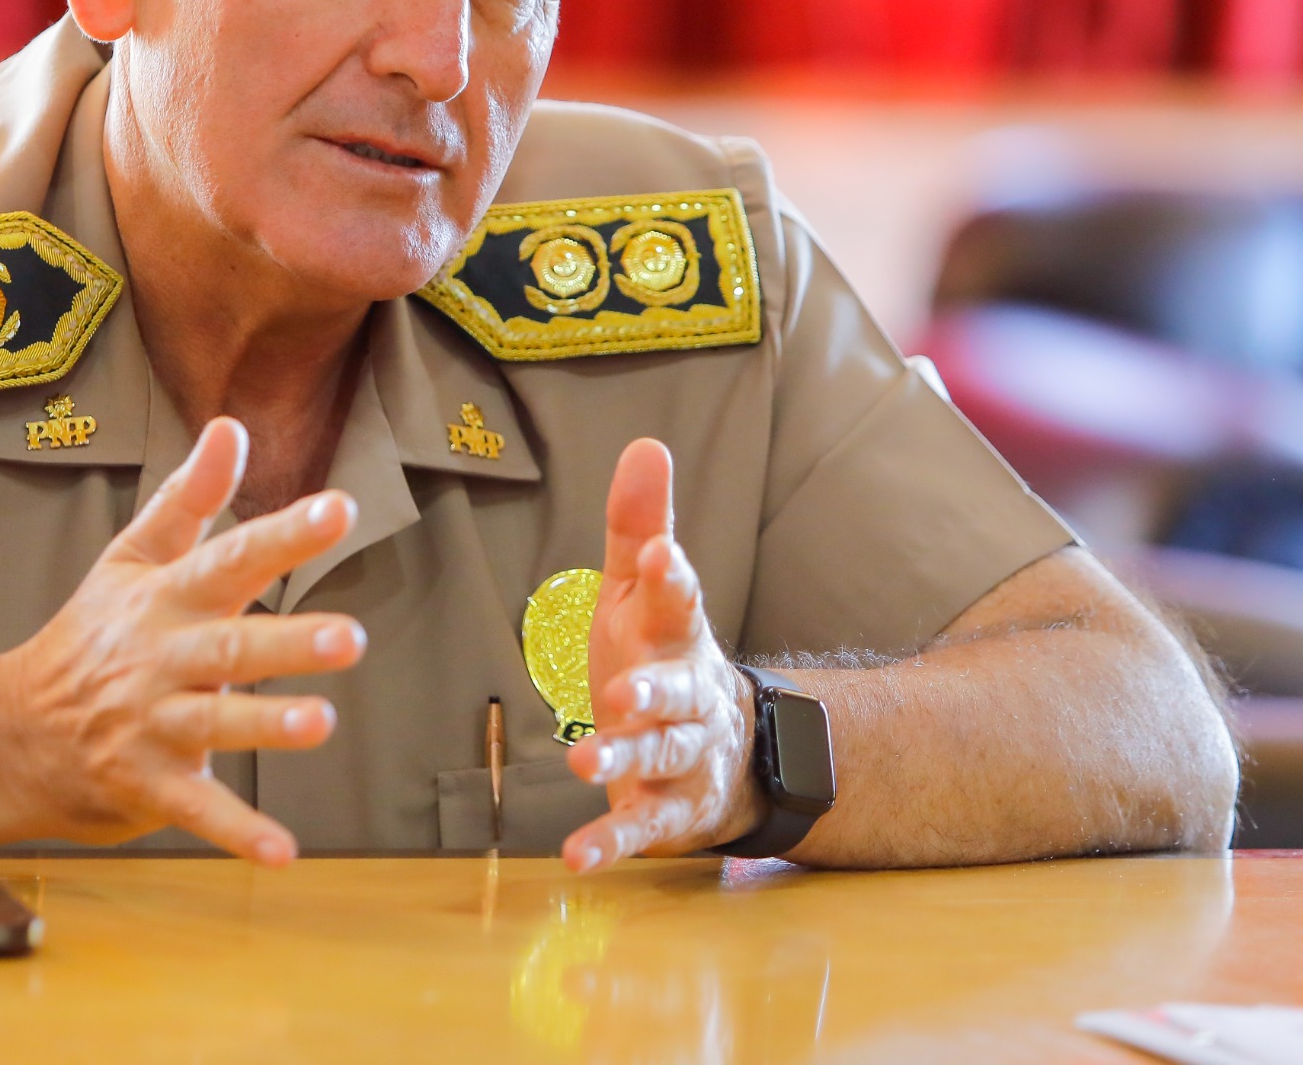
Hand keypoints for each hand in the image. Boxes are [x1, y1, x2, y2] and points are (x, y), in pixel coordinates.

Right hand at [0, 417, 365, 863]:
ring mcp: (152, 725)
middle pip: (230, 647)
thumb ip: (190, 498)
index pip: (231, 557)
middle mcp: (161, 659)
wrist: (13, 733)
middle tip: (353, 637)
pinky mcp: (148, 786)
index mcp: (165, 600)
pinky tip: (283, 853)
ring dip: (266, 726)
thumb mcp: (132, 560)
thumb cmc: (91, 638)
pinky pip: (197, 811)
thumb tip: (233, 427)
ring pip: (214, 726)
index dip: (285, 532)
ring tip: (320, 724)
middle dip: (289, 643)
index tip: (341, 508)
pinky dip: (237, 834)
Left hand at [561, 438, 765, 871]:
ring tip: (583, 763)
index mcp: (679, 636)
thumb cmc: (662, 655)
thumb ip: (640, 526)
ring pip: (664, 757)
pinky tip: (575, 857)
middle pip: (678, 693)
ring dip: (627, 760)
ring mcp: (684, 758)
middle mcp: (690, 697)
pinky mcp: (670, 812)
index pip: (682, 604)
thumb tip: (645, 444)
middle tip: (620, 692)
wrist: (726, 752)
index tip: (663, 556)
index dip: (673, 581)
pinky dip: (612, 843)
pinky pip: (644, 828)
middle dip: (653, 693)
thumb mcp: (642, 591)